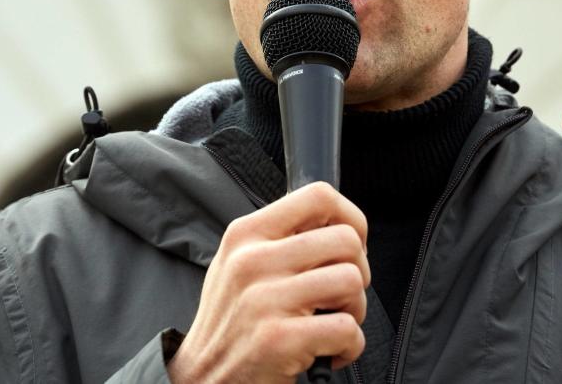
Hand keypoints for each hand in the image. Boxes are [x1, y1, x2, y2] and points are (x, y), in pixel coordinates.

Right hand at [167, 181, 369, 383]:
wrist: (202, 379)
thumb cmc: (232, 321)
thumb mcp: (240, 263)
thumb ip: (281, 237)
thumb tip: (339, 223)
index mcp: (247, 234)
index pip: (318, 196)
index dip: (352, 218)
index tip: (354, 244)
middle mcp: (253, 260)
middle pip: (346, 240)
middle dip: (359, 271)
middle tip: (340, 295)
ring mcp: (264, 300)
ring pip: (352, 281)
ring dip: (355, 309)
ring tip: (332, 322)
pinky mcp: (278, 340)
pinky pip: (347, 329)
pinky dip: (350, 346)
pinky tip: (330, 352)